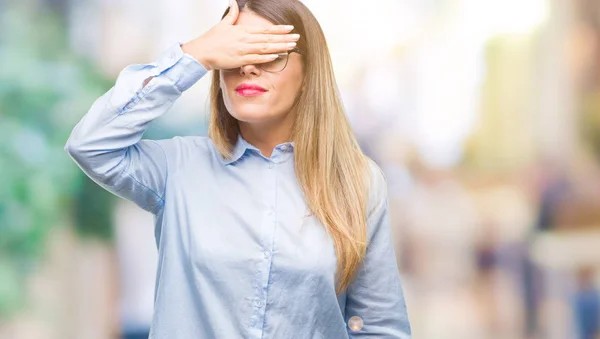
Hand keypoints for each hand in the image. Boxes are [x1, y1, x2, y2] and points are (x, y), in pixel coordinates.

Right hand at [182, 0, 299, 70]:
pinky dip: (267, 57)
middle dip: (284, 38)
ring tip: (292, 46)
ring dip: (279, 47)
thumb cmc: (211, 39)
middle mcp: (245, 39)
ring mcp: (243, 49)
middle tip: (297, 37)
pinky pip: (256, 59)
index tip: (290, 28)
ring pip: (265, 48)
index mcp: (243, 30)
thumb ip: (232, 13)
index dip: (278, 29)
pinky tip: (277, 56)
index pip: (265, 29)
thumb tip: (233, 2)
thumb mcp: (223, 23)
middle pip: (269, 38)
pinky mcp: (240, 60)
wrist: (201, 52)